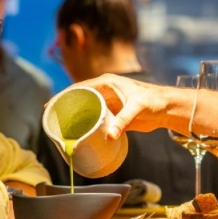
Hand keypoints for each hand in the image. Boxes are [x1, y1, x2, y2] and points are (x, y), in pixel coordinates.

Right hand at [61, 74, 182, 138]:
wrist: (166, 109)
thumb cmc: (153, 101)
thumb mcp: (136, 108)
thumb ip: (123, 121)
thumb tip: (111, 135)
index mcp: (107, 82)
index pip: (80, 88)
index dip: (64, 95)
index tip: (51, 105)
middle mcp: (105, 91)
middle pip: (80, 98)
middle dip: (65, 106)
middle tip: (51, 118)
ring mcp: (109, 102)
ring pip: (87, 109)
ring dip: (75, 116)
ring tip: (61, 127)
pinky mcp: (114, 114)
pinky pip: (96, 118)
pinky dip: (87, 124)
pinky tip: (79, 133)